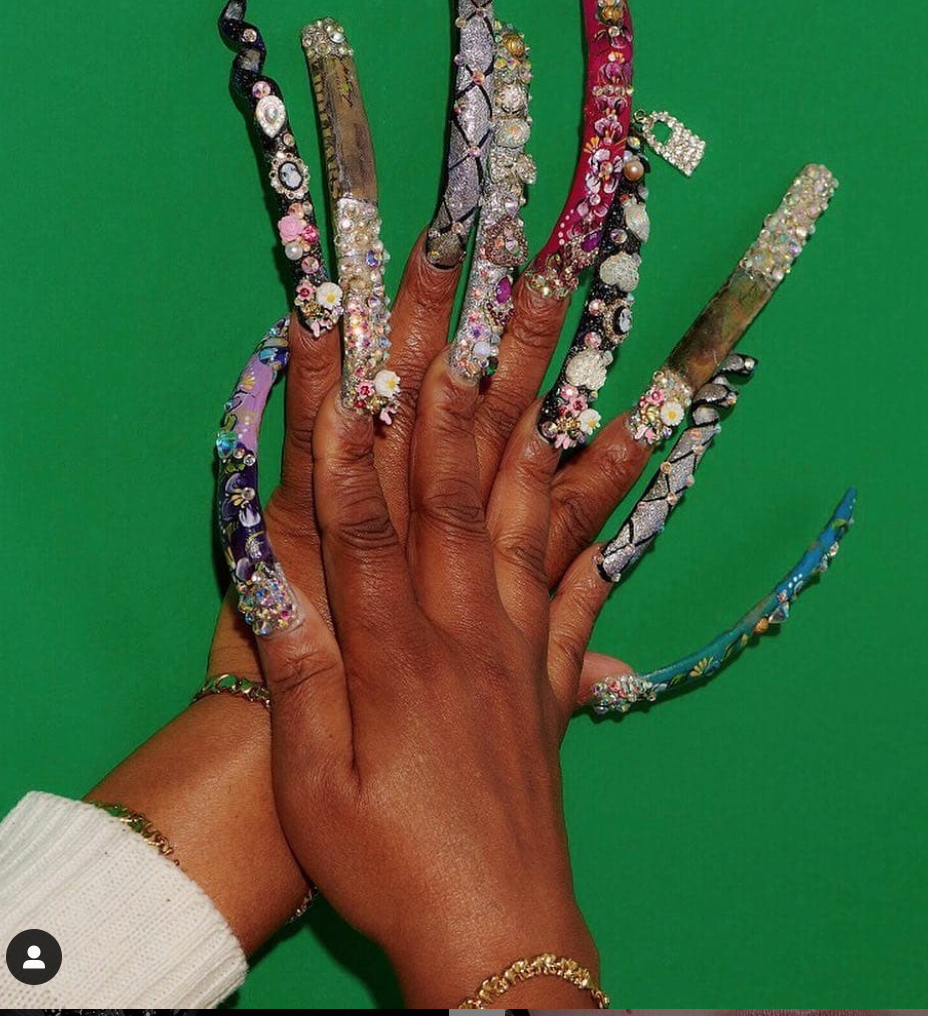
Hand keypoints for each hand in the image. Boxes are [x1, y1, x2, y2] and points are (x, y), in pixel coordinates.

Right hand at [253, 349, 609, 1007]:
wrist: (500, 934)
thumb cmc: (392, 866)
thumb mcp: (321, 788)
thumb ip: (304, 676)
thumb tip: (275, 578)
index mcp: (400, 655)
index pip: (371, 523)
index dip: (358, 440)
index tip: (359, 356)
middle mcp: (468, 630)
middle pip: (463, 492)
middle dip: (464, 391)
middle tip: (478, 308)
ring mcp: (521, 647)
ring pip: (532, 518)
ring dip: (541, 428)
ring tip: (566, 355)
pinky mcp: (553, 676)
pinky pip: (585, 584)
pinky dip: (605, 521)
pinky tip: (625, 474)